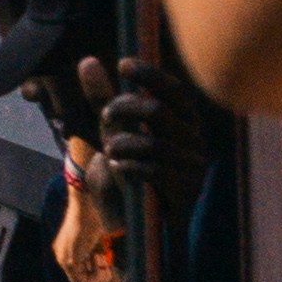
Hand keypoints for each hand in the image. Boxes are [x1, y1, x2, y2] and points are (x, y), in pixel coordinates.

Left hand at [75, 49, 209, 201]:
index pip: (174, 90)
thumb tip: (87, 61)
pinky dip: (130, 167)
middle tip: (104, 116)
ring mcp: (194, 166)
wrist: (137, 219)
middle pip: (159, 111)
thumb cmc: (129, 168)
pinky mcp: (187, 190)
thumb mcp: (113, 132)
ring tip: (110, 151)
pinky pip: (155, 170)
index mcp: (184, 121)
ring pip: (154, 143)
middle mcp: (194, 140)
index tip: (123, 64)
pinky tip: (120, 169)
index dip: (151, 75)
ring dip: (122, 145)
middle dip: (125, 109)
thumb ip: (103, 99)